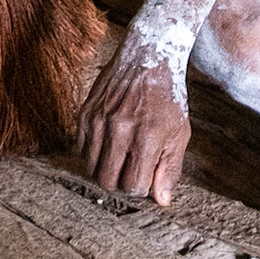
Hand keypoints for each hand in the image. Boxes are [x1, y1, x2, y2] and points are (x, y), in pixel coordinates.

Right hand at [77, 43, 190, 205]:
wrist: (148, 57)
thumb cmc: (167, 98)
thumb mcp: (179, 134)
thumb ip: (170, 169)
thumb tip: (161, 201)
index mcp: (147, 137)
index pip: (133, 186)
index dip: (140, 188)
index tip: (146, 177)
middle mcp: (119, 130)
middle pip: (106, 181)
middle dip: (119, 183)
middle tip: (130, 170)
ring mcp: (98, 120)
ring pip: (90, 168)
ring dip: (105, 169)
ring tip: (120, 156)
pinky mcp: (85, 113)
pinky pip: (80, 149)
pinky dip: (93, 153)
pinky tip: (108, 143)